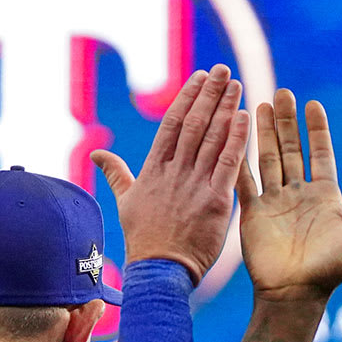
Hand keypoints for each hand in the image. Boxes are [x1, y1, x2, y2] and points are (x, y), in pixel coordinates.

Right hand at [93, 66, 249, 283]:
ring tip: (235, 84)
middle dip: (209, 94)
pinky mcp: (215, 201)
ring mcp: (194, 185)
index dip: (187, 97)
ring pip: (211, 138)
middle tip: (222, 70)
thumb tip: (96, 154)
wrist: (159, 271)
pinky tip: (244, 117)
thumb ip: (116, 174)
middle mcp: (174, 171)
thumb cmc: (144, 240)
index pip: (171, 124)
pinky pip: (227, 163)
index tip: (200, 77)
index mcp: (153, 169)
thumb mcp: (125, 202)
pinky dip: (236, 139)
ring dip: (225, 108)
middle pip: (193, 123)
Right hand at [235, 88, 341, 301]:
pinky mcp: (252, 212)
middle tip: (282, 93)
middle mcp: (299, 194)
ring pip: (268, 158)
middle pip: (292, 149)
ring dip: (263, 132)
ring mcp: (274, 201)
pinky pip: (245, 180)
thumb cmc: (332, 271)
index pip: (321, 153)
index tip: (313, 104)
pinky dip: (240, 158)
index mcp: (325, 196)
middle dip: (287, 121)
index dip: (317, 129)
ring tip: (259, 104)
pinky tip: (236, 136)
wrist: (295, 294)